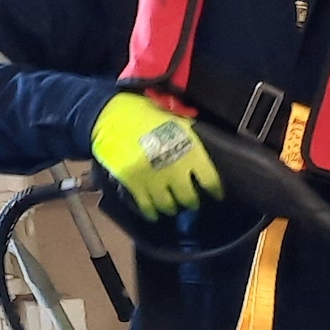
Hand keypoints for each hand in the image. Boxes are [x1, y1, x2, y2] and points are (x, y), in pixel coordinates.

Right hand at [91, 92, 222, 219]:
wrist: (113, 116)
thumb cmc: (146, 115)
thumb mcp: (177, 123)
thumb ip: (190, 140)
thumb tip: (198, 151)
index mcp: (191, 152)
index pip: (210, 180)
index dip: (215, 190)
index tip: (216, 195)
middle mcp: (176, 169)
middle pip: (189, 197)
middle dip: (191, 202)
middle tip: (191, 203)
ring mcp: (154, 179)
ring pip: (168, 205)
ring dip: (171, 207)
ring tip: (172, 207)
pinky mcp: (134, 184)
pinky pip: (146, 205)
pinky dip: (151, 212)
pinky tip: (154, 214)